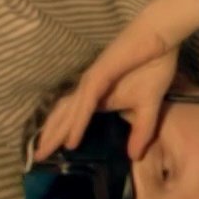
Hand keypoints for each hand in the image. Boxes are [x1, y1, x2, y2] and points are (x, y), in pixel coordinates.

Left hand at [35, 14, 177, 160]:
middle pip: (63, 116)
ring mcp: (91, 82)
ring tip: (44, 152)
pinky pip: (86, 104)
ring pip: (68, 111)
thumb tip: (134, 157)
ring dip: (56, 133)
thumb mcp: (148, 108)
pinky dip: (77, 123)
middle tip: (37, 159)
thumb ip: (141, 132)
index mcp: (97, 96)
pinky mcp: (99, 76)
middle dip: (49, 138)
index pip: (72, 118)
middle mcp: (88, 89)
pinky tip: (71, 140)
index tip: (49, 154)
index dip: (59, 135)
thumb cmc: (152, 67)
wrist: (161, 39)